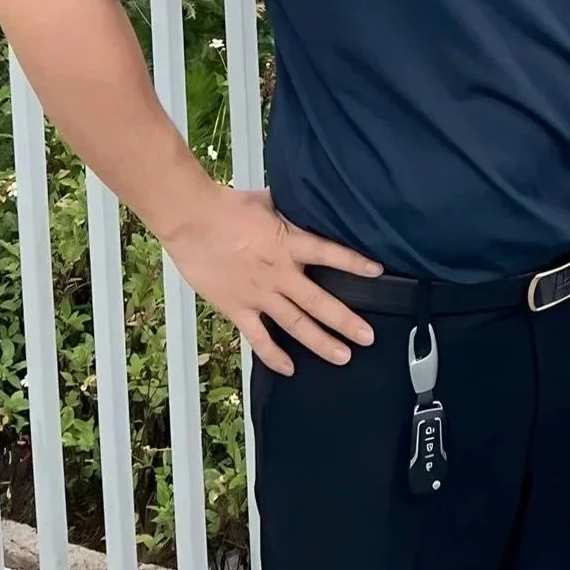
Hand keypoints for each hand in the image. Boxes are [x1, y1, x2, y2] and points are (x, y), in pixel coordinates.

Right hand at [161, 184, 383, 375]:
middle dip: (346, 321)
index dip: (355, 263)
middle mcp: (280, 273)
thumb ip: (292, 210)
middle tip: (368, 336)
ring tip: (343, 356)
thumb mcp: (270, 202)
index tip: (377, 273)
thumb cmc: (229, 206)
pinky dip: (273, 355)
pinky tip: (289, 368)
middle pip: (319, 302)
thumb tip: (309, 201)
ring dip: (320, 342)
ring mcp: (259, 294)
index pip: (331, 254)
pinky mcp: (237, 308)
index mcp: (289, 243)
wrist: (192, 221)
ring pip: (295, 324)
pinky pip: (259, 337)